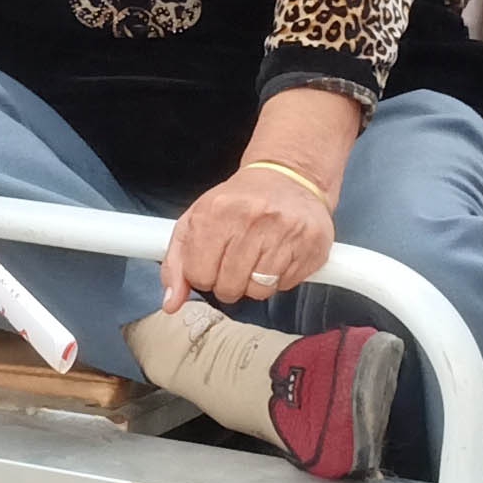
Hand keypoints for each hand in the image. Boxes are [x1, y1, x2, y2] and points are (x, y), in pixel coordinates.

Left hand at [161, 164, 335, 313]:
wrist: (289, 177)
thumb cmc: (237, 203)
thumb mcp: (196, 221)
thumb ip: (177, 264)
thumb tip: (170, 305)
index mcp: (216, 212)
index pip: (199, 276)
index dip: (203, 275)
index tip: (212, 260)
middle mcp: (253, 219)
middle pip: (229, 288)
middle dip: (228, 283)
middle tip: (236, 261)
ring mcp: (286, 232)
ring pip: (259, 291)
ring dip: (255, 283)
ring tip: (258, 257)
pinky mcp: (312, 244)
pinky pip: (286, 285)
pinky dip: (279, 278)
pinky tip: (279, 255)